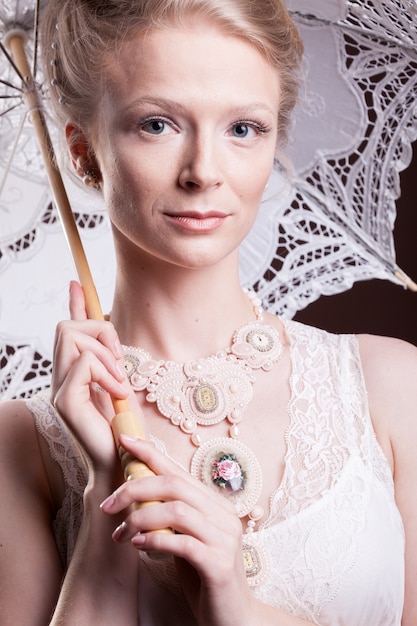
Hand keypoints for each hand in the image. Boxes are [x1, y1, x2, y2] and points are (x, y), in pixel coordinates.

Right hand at [51, 281, 128, 473]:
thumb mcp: (120, 382)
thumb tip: (109, 336)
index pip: (69, 330)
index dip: (75, 304)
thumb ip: (110, 359)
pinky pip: (83, 363)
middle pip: (68, 327)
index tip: (77, 283)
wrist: (121, 459)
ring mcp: (59, 388)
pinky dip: (105, 373)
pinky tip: (116, 392)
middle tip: (120, 362)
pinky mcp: (65, 400)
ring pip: (74, 339)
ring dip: (105, 354)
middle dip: (101, 333)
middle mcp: (60, 376)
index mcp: (73, 371)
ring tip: (118, 382)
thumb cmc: (122, 425)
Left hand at [101, 435, 253, 625]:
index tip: (123, 441)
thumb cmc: (204, 575)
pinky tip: (138, 546)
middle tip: (108, 506)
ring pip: (176, 511)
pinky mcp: (219, 565)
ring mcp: (224, 538)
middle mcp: (223, 514)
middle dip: (135, 489)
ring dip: (140, 519)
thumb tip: (135, 492)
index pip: (178, 470)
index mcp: (214, 504)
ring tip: (121, 534)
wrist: (234, 617)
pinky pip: (182, 543)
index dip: (149, 452)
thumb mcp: (186, 538)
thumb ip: (171, 516)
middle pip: (174, 485)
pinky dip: (154, 541)